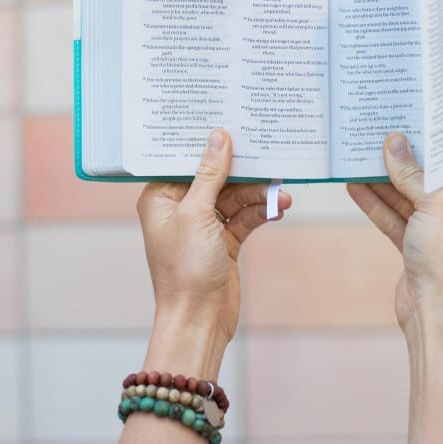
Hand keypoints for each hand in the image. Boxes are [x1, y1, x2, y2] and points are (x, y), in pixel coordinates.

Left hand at [137, 129, 291, 345]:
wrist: (200, 320)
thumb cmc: (185, 270)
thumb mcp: (197, 214)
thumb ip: (210, 174)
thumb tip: (219, 137)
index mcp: (161, 198)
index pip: (184, 160)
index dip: (207, 144)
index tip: (231, 123)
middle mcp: (181, 208)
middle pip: (215, 176)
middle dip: (243, 170)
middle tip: (267, 156)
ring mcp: (204, 225)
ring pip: (235, 197)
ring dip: (258, 194)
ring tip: (281, 193)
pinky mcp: (224, 241)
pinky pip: (245, 217)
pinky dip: (261, 212)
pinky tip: (278, 208)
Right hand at [346, 132, 442, 332]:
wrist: (434, 312)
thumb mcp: (433, 204)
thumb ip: (411, 172)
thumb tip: (394, 142)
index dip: (432, 144)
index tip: (411, 122)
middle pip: (428, 179)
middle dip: (402, 161)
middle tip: (379, 134)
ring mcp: (439, 232)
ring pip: (408, 198)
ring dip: (383, 181)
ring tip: (359, 156)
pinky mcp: (417, 247)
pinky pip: (396, 218)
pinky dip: (377, 204)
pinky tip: (356, 186)